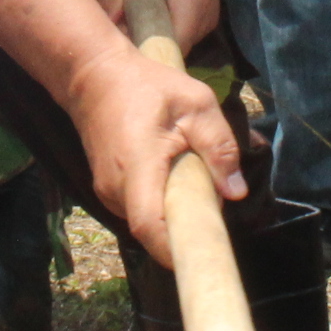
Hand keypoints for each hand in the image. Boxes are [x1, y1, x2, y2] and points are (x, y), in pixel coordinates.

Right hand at [66, 40, 242, 267]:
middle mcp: (116, 187)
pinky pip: (139, 209)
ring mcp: (107, 191)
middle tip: (212, 202)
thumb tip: (236, 193)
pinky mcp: (107, 189)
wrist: (94, 76)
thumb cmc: (147, 85)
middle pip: (153, 230)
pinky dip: (159, 204)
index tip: (203, 255)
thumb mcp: (196, 104)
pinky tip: (173, 178)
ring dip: (172, 214)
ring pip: (146, 221)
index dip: (174, 250)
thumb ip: (219, 147)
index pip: (150, 226)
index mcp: (138, 167)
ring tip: (193, 182)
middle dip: (184, 227)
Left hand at [93, 0, 223, 55]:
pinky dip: (154, 30)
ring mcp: (205, 23)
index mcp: (192, 4)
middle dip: (137, 46)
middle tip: (110, 31)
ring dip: (145, 37)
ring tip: (123, 20)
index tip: (111, 45)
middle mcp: (204, 21)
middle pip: (167, 52)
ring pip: (169, 45)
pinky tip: (137, 15)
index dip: (137, 52)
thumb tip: (100, 32)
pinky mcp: (198, 21)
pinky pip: (173, 35)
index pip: (165, 51)